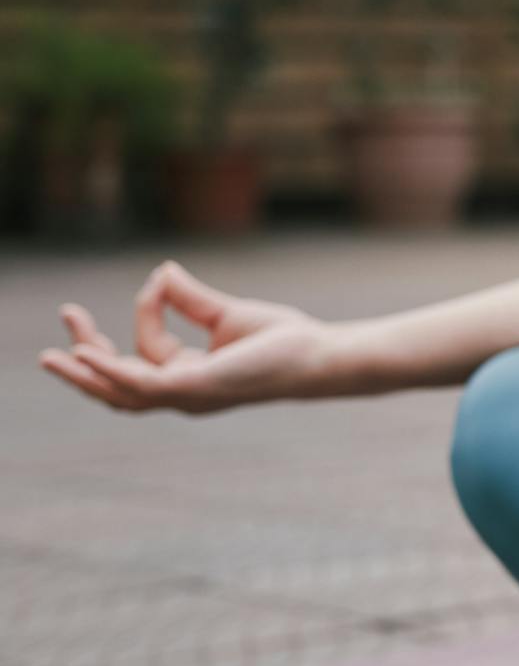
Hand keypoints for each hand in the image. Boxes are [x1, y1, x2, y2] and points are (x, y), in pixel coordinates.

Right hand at [38, 259, 336, 413]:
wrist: (318, 354)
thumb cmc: (283, 339)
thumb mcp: (226, 314)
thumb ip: (190, 298)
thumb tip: (162, 270)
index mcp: (190, 376)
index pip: (147, 348)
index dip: (147, 309)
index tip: (161, 277)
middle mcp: (184, 393)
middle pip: (119, 385)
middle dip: (86, 359)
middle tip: (67, 319)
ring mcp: (188, 395)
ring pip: (121, 394)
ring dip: (85, 374)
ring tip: (52, 356)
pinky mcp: (196, 388)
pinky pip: (142, 385)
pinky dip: (111, 372)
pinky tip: (88, 357)